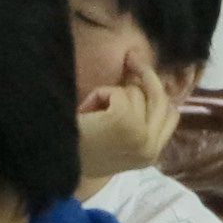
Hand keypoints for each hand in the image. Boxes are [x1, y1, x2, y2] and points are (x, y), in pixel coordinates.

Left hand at [78, 50, 181, 185]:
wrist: (52, 163)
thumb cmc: (75, 150)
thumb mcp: (114, 141)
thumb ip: (135, 122)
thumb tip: (143, 83)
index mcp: (150, 155)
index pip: (171, 115)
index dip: (158, 94)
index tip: (142, 79)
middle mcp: (150, 148)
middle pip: (162, 100)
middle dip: (147, 76)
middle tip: (132, 58)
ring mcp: (140, 136)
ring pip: (138, 94)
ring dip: (111, 95)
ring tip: (90, 113)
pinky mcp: (125, 122)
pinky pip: (119, 93)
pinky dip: (100, 94)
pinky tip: (86, 111)